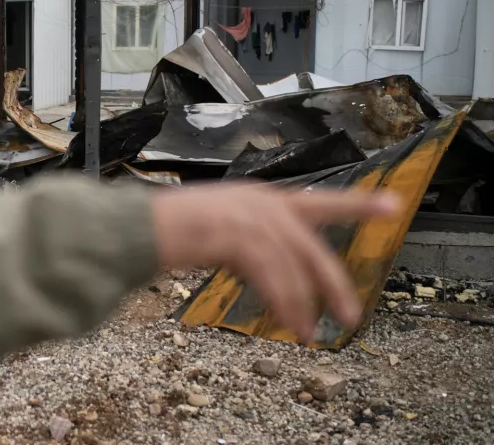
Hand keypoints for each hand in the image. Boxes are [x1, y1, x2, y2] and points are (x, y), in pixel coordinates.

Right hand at [150, 182, 400, 341]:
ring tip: (305, 334)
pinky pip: (275, 279)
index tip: (394, 206)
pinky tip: (288, 322)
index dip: (358, 204)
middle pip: (313, 250)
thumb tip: (271, 271)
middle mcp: (263, 204)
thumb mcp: (219, 223)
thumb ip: (251, 240)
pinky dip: (284, 305)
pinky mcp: (241, 239)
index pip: (320, 201)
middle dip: (335, 286)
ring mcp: (252, 220)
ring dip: (301, 307)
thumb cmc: (169, 228)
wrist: (138, 226)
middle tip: (350, 316)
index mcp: (261, 197)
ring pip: (295, 271)